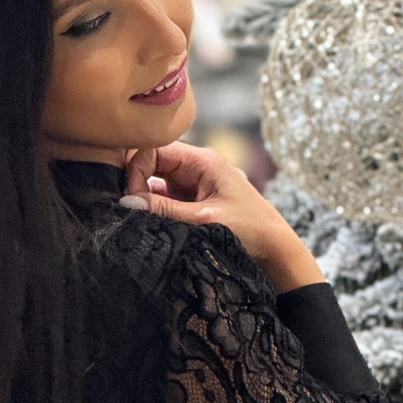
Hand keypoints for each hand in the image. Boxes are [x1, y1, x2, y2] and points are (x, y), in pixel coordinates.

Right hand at [120, 142, 325, 292]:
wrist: (275, 252)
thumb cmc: (250, 231)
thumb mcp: (205, 220)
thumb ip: (165, 211)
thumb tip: (127, 202)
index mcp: (203, 161)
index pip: (154, 150)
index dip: (137, 169)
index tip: (131, 197)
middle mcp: (196, 168)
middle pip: (152, 164)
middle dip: (137, 184)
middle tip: (129, 209)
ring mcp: (194, 187)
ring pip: (156, 185)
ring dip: (146, 201)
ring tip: (139, 220)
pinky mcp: (193, 205)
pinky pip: (166, 202)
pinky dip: (156, 212)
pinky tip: (151, 226)